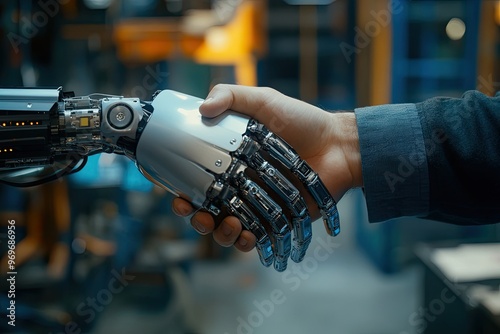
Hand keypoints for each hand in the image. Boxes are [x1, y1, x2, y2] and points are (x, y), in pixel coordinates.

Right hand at [172, 84, 361, 252]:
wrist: (337, 145)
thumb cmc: (302, 121)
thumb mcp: (264, 100)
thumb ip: (232, 96)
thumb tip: (201, 109)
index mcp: (229, 159)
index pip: (195, 177)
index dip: (178, 187)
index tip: (172, 192)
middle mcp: (238, 184)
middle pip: (205, 208)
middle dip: (194, 218)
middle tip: (196, 214)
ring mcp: (256, 204)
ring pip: (225, 228)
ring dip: (217, 232)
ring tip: (227, 224)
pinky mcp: (275, 219)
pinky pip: (253, 238)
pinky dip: (244, 242)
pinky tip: (245, 235)